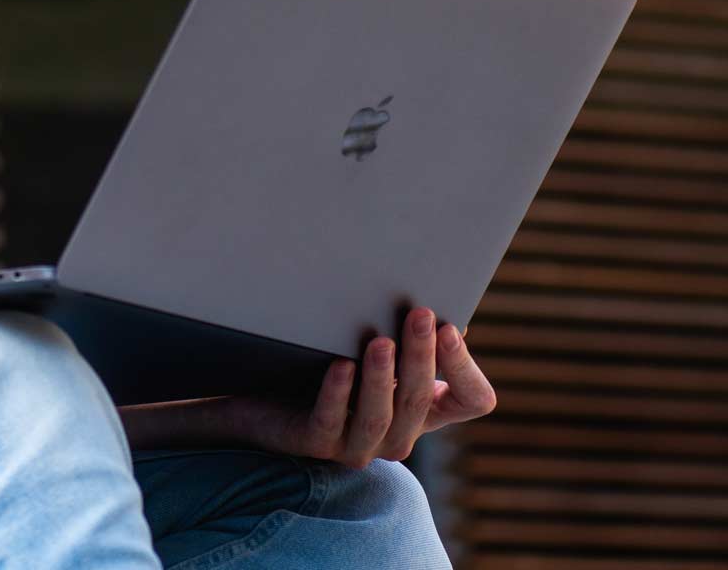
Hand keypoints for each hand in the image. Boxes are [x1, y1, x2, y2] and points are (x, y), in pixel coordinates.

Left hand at [119, 307, 497, 465]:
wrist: (254, 392)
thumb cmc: (321, 356)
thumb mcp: (369, 340)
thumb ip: (402, 326)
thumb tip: (433, 284)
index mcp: (422, 408)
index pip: (473, 400)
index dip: (465, 366)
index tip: (451, 324)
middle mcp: (398, 432)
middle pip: (423, 399)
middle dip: (421, 354)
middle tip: (419, 313)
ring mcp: (357, 444)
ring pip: (381, 417)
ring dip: (383, 376)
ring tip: (379, 338)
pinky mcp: (316, 443)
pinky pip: (331, 421)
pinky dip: (337, 393)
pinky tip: (340, 366)